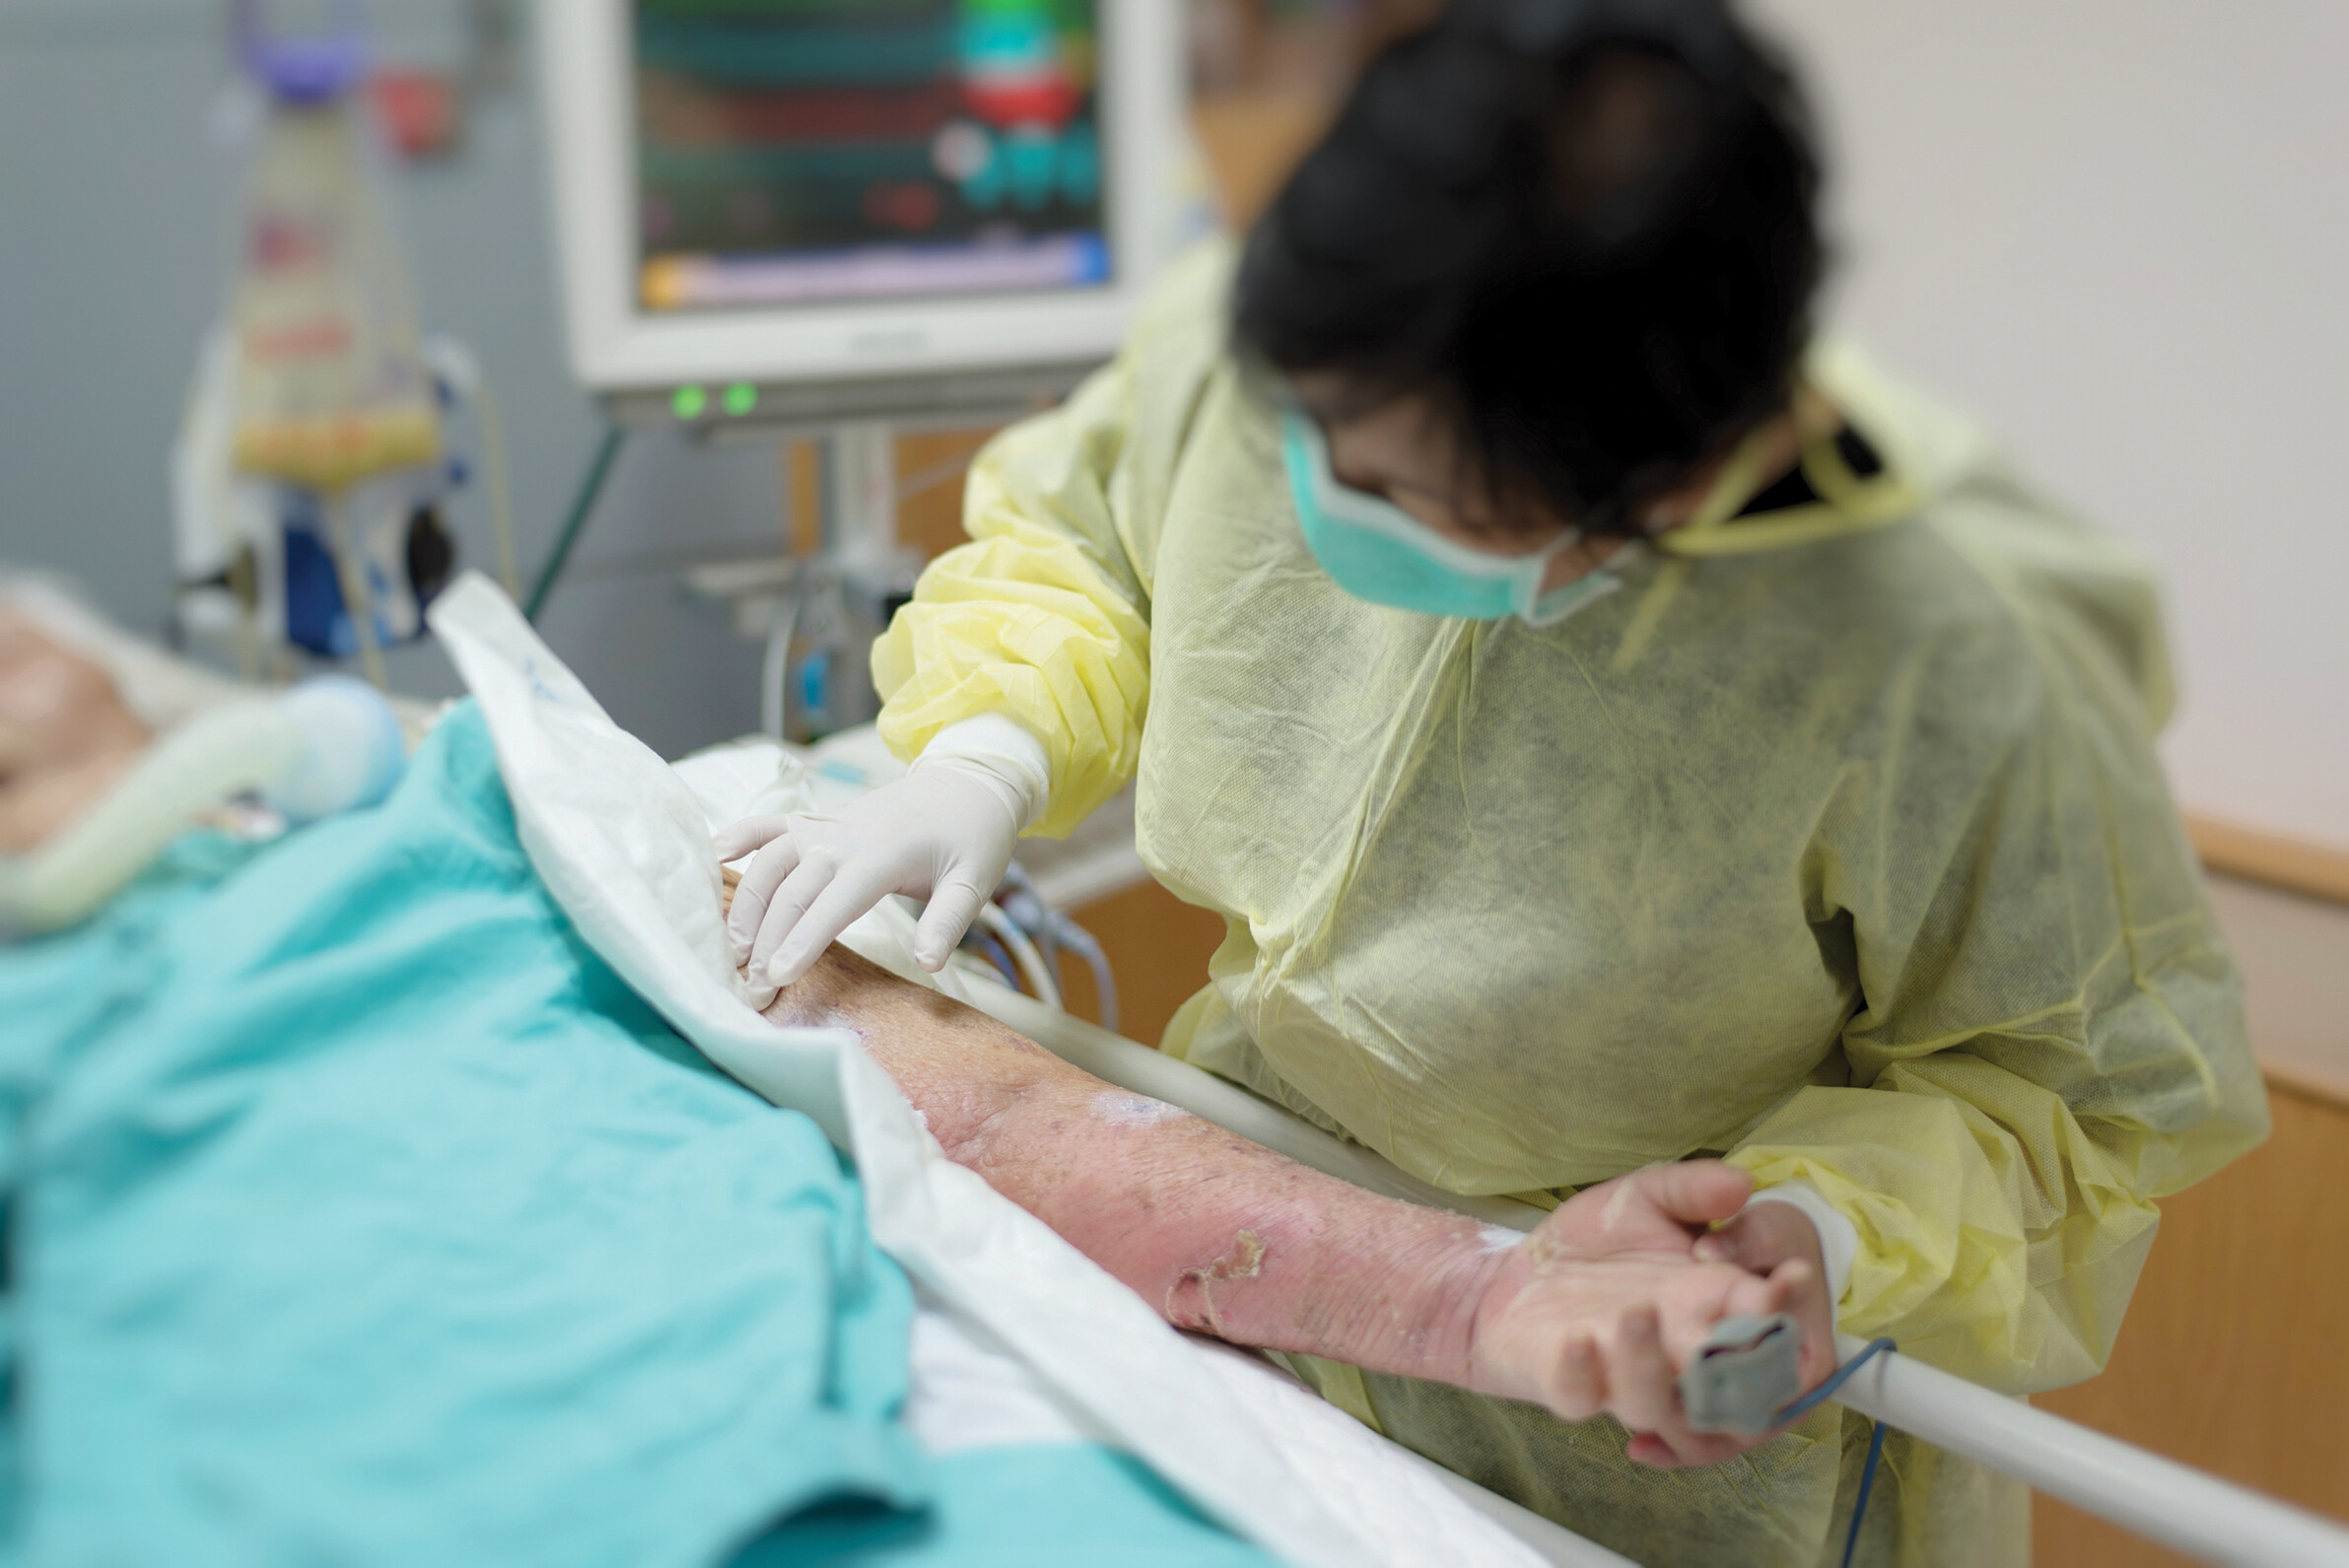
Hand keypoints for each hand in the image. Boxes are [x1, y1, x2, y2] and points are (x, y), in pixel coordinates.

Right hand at [716, 766, 1019, 988]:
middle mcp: (844, 838)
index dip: (802, 941)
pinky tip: (712, 859)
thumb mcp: (973, 880)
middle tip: (750, 991)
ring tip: (733, 951)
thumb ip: (948, 922)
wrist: (966, 781)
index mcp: (882, 856)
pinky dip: (738, 836)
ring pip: (769, 861)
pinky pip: (769, 824)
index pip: (833, 904)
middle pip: (791, 890)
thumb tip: (927, 963)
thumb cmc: (971, 837)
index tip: (776, 978)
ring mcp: (825, 825)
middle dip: (766, 942)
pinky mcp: (817, 819)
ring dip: (745, 904)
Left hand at [1464, 1162, 1824, 1468]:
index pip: (1769, 1326)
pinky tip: (1577, 1339)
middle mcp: (1675, 1351)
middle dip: (1738, 1366)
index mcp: (1709, 1306)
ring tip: (1637, 1312)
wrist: (1515, 1271)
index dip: (1789, 1310)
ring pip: (1653, 1402)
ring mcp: (1621, 1375)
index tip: (1791, 1273)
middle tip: (1728, 1327)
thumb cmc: (1595, 1242)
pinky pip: (1578, 1398)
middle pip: (1728, 1388)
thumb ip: (1693, 1187)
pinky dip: (1580, 1376)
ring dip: (1651, 1365)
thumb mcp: (1648, 1196)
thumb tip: (1742, 1184)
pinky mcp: (1566, 1384)